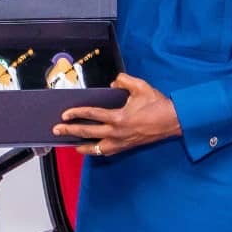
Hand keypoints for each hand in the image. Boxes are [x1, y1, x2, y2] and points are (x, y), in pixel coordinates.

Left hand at [51, 73, 180, 156]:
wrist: (174, 121)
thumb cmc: (157, 103)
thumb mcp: (140, 86)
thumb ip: (123, 80)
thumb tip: (113, 82)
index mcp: (119, 117)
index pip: (91, 115)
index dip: (76, 114)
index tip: (64, 114)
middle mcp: (117, 132)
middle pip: (88, 133)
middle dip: (70, 131)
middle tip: (56, 130)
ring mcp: (122, 142)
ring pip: (97, 148)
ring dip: (83, 147)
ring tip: (71, 145)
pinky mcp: (128, 146)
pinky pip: (108, 151)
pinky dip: (98, 151)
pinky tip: (91, 149)